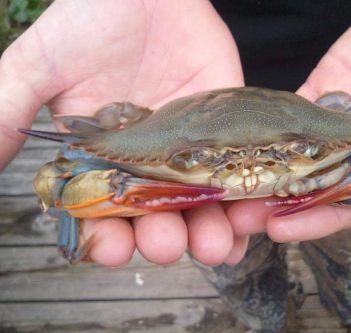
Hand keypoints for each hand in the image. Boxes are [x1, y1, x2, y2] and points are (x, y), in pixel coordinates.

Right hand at [0, 0, 242, 265]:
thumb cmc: (92, 20)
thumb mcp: (41, 65)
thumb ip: (7, 109)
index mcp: (102, 157)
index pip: (103, 210)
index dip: (105, 235)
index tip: (112, 249)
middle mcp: (146, 162)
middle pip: (156, 217)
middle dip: (162, 238)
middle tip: (166, 244)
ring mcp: (188, 150)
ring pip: (199, 205)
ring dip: (207, 233)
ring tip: (215, 246)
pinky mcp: (225, 133)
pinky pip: (238, 174)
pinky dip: (243, 203)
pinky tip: (246, 225)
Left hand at [226, 0, 350, 245]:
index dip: (317, 219)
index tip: (280, 229)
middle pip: (316, 183)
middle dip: (279, 199)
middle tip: (238, 213)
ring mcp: (345, 118)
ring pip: (300, 149)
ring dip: (266, 166)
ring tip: (229, 181)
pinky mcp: (330, 85)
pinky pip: (295, 109)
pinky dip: (270, 123)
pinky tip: (241, 137)